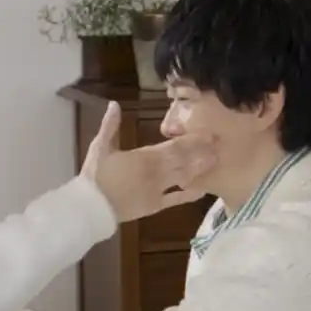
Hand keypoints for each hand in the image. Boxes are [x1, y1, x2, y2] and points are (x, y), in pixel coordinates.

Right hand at [80, 101, 216, 221]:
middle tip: (219, 144)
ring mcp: (158, 190)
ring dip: (200, 168)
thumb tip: (114, 103)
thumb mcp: (100, 147)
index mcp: (145, 156)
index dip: (193, 140)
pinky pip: (176, 199)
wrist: (91, 207)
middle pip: (184, 160)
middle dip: (202, 151)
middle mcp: (157, 172)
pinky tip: (202, 189)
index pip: (175, 146)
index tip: (208, 133)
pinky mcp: (155, 206)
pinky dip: (189, 194)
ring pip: (184, 177)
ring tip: (215, 161)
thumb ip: (110, 125)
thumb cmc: (95, 176)